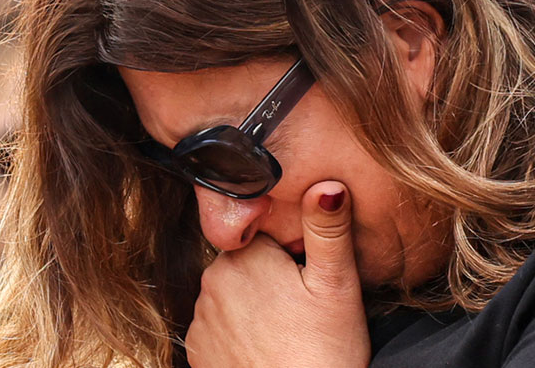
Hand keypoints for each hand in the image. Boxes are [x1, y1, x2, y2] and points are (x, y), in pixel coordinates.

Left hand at [187, 182, 369, 367]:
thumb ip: (328, 228)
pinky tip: (270, 345)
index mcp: (242, 257)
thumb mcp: (337, 284)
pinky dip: (243, 330)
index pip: (267, 229)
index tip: (311, 274)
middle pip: (249, 258)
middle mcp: (210, 282)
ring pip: (234, 291)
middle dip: (274, 272)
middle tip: (306, 302)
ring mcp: (200, 319)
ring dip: (257, 301)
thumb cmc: (323, 352)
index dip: (294, 248)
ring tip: (291, 327)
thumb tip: (326, 183)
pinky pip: (221, 323)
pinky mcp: (197, 350)